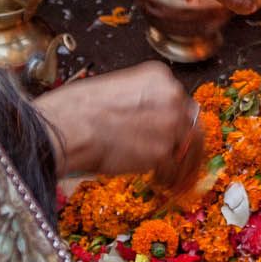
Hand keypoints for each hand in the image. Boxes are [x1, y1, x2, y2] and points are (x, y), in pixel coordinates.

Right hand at [34, 62, 199, 185]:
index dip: (176, 121)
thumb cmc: (77, 108)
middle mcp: (171, 97)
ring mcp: (170, 125)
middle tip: (181, 159)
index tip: (173, 134)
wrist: (69, 126)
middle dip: (186, 144)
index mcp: (158, 77)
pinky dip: (170, 180)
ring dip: (183, 165)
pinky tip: (160, 183)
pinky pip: (176, 170)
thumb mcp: (115, 89)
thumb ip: (139, 102)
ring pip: (189, 149)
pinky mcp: (162, 152)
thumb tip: (143, 119)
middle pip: (192, 124)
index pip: (179, 100)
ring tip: (173, 178)